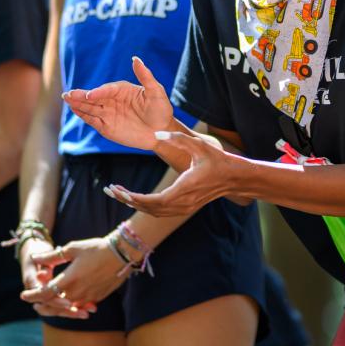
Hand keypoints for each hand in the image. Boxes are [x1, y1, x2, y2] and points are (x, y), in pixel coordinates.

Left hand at [20, 238, 125, 317]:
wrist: (122, 253)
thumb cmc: (96, 248)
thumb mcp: (72, 248)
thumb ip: (52, 257)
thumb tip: (36, 258)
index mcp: (69, 279)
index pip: (45, 293)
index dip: (32, 295)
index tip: (23, 295)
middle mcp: (77, 292)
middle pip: (54, 305)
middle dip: (43, 305)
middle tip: (35, 304)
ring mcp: (89, 297)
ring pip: (68, 307)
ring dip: (58, 307)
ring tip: (51, 304)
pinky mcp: (98, 298)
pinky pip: (82, 306)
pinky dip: (73, 306)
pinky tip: (71, 302)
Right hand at [63, 57, 174, 150]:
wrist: (162, 132)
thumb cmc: (160, 110)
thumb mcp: (156, 92)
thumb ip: (145, 76)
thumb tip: (136, 59)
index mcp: (122, 90)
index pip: (108, 90)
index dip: (99, 92)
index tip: (91, 94)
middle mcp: (112, 100)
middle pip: (94, 97)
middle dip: (81, 96)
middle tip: (69, 94)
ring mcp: (108, 113)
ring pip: (90, 108)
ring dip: (78, 104)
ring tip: (66, 98)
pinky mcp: (106, 127)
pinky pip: (92, 120)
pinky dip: (83, 115)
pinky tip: (74, 110)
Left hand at [106, 131, 235, 216]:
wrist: (234, 178)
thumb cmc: (217, 160)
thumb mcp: (199, 145)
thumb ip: (178, 138)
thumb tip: (157, 133)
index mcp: (184, 189)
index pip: (154, 201)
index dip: (134, 198)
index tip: (119, 190)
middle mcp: (183, 203)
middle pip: (149, 209)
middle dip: (128, 200)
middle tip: (110, 189)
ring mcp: (185, 208)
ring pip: (154, 212)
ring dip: (135, 203)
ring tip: (118, 193)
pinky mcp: (185, 208)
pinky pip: (161, 212)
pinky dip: (146, 206)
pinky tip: (134, 197)